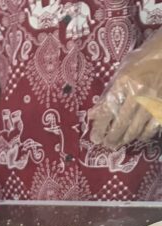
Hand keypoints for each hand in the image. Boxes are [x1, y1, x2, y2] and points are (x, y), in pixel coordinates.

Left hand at [89, 32, 161, 149]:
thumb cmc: (142, 62)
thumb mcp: (121, 73)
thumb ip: (107, 95)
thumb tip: (92, 116)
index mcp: (124, 82)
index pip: (107, 112)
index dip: (99, 129)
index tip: (95, 139)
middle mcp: (138, 92)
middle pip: (121, 125)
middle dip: (112, 138)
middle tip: (107, 144)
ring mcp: (152, 100)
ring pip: (136, 129)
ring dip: (125, 139)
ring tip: (119, 142)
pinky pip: (152, 127)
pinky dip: (144, 135)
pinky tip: (139, 135)